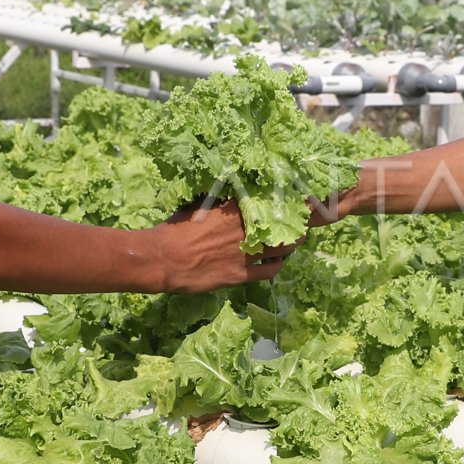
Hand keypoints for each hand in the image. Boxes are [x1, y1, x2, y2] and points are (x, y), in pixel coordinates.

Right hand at [149, 199, 299, 293]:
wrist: (163, 258)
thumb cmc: (176, 228)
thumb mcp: (198, 206)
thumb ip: (218, 199)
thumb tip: (228, 188)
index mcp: (237, 210)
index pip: (273, 203)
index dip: (290, 203)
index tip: (301, 201)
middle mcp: (246, 231)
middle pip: (284, 226)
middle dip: (295, 224)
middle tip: (298, 224)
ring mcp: (246, 254)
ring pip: (282, 249)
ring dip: (291, 245)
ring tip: (294, 242)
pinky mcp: (241, 275)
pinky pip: (268, 271)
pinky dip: (277, 266)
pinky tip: (278, 263)